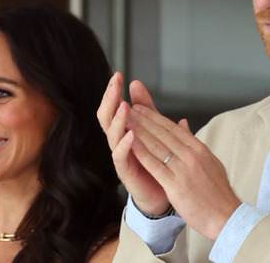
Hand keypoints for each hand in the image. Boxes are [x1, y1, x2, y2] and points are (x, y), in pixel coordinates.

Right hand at [96, 73, 169, 215]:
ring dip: (118, 120)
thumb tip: (137, 84)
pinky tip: (131, 134)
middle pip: (107, 117)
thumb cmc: (155, 161)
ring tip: (124, 106)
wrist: (161, 194)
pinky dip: (124, 145)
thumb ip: (146, 109)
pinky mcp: (125, 172)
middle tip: (115, 84)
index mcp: (124, 130)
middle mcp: (118, 142)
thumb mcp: (152, 130)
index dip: (114, 92)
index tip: (118, 75)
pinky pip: (120, 157)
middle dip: (110, 100)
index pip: (114, 107)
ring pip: (112, 135)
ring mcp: (120, 157)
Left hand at [128, 104, 240, 240]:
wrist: (226, 216)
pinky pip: (155, 166)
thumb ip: (194, 143)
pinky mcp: (176, 186)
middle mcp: (192, 156)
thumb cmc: (218, 192)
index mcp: (200, 149)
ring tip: (126, 122)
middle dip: (144, 120)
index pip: (173, 128)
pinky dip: (142, 153)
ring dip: (139, 132)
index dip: (155, 117)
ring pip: (157, 146)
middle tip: (129, 109)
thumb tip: (184, 125)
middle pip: (163, 133)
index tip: (142, 109)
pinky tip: (131, 144)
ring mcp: (184, 170)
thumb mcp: (210, 161)